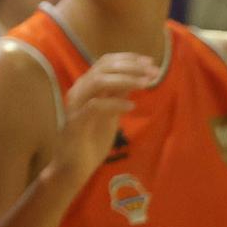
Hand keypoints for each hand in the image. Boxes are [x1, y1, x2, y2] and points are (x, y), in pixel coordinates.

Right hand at [49, 52, 158, 185]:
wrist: (73, 167)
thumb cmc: (91, 140)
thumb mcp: (110, 113)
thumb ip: (117, 95)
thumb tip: (135, 77)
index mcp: (86, 87)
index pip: (106, 62)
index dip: (129, 59)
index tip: (151, 63)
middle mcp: (79, 91)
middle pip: (103, 67)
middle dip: (131, 66)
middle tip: (154, 71)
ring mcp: (75, 105)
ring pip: (98, 81)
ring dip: (125, 79)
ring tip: (146, 84)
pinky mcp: (75, 122)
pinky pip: (95, 106)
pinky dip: (115, 103)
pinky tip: (131, 107)